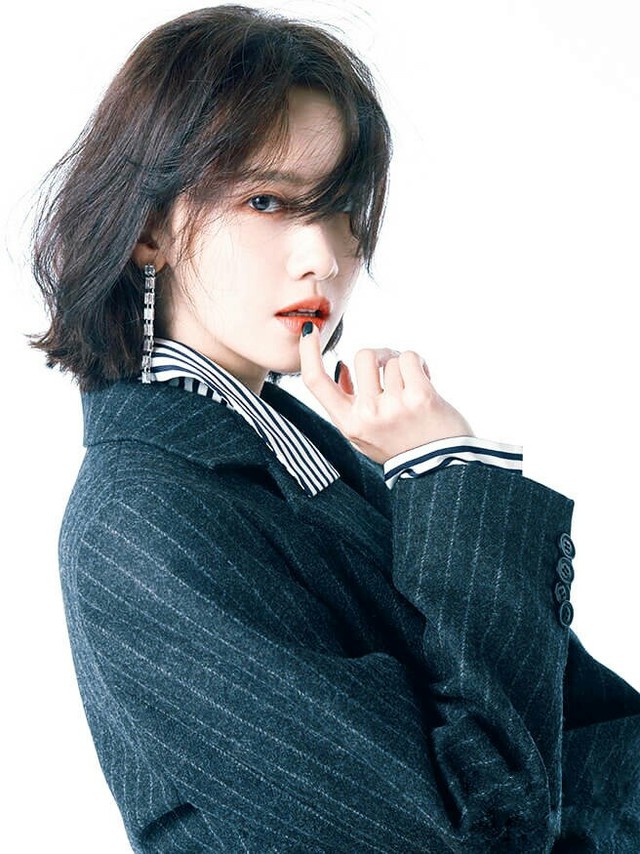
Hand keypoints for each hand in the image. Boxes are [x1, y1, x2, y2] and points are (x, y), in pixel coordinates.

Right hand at [299, 324, 473, 464]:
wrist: (442, 465)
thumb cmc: (403, 445)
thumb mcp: (366, 434)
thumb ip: (350, 404)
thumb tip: (342, 367)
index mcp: (349, 423)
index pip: (316, 382)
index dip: (308, 352)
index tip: (309, 330)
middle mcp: (367, 415)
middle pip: (363, 355)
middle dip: (380, 355)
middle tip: (391, 370)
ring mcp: (393, 406)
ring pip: (392, 358)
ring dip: (403, 366)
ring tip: (412, 388)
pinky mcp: (420, 397)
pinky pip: (410, 358)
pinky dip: (419, 365)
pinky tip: (426, 382)